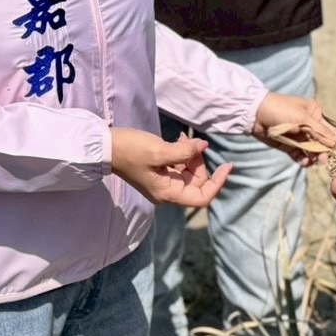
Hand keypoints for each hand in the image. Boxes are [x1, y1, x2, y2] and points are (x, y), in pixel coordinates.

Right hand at [110, 128, 230, 207]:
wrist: (107, 147)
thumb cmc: (131, 151)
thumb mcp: (159, 151)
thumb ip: (184, 152)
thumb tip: (204, 146)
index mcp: (168, 194)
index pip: (202, 197)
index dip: (218, 183)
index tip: (228, 165)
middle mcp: (167, 192)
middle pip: (197, 182)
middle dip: (199, 161)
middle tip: (190, 142)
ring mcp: (163, 183)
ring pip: (189, 172)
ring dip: (191, 155)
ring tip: (182, 138)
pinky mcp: (159, 172)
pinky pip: (179, 166)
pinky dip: (183, 154)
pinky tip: (178, 140)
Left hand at [251, 93, 335, 165]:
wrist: (255, 114)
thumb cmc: (281, 110)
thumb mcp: (303, 118)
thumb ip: (320, 132)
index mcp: (314, 113)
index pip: (328, 130)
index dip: (333, 143)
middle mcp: (308, 125)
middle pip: (321, 142)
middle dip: (323, 152)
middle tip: (322, 161)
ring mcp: (298, 136)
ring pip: (311, 151)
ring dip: (313, 157)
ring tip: (312, 162)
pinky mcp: (289, 145)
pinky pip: (300, 155)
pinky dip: (303, 160)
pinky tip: (304, 163)